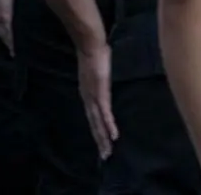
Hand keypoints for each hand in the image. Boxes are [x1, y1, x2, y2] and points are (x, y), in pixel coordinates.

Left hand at [77, 42, 117, 158]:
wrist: (90, 44)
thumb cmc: (96, 53)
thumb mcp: (98, 70)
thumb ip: (101, 78)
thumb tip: (105, 79)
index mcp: (87, 93)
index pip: (92, 117)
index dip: (96, 131)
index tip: (101, 143)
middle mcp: (88, 98)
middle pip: (94, 124)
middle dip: (99, 140)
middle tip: (105, 156)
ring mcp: (93, 97)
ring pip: (98, 123)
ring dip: (104, 138)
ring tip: (108, 152)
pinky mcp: (100, 94)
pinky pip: (105, 114)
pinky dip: (109, 126)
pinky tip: (114, 137)